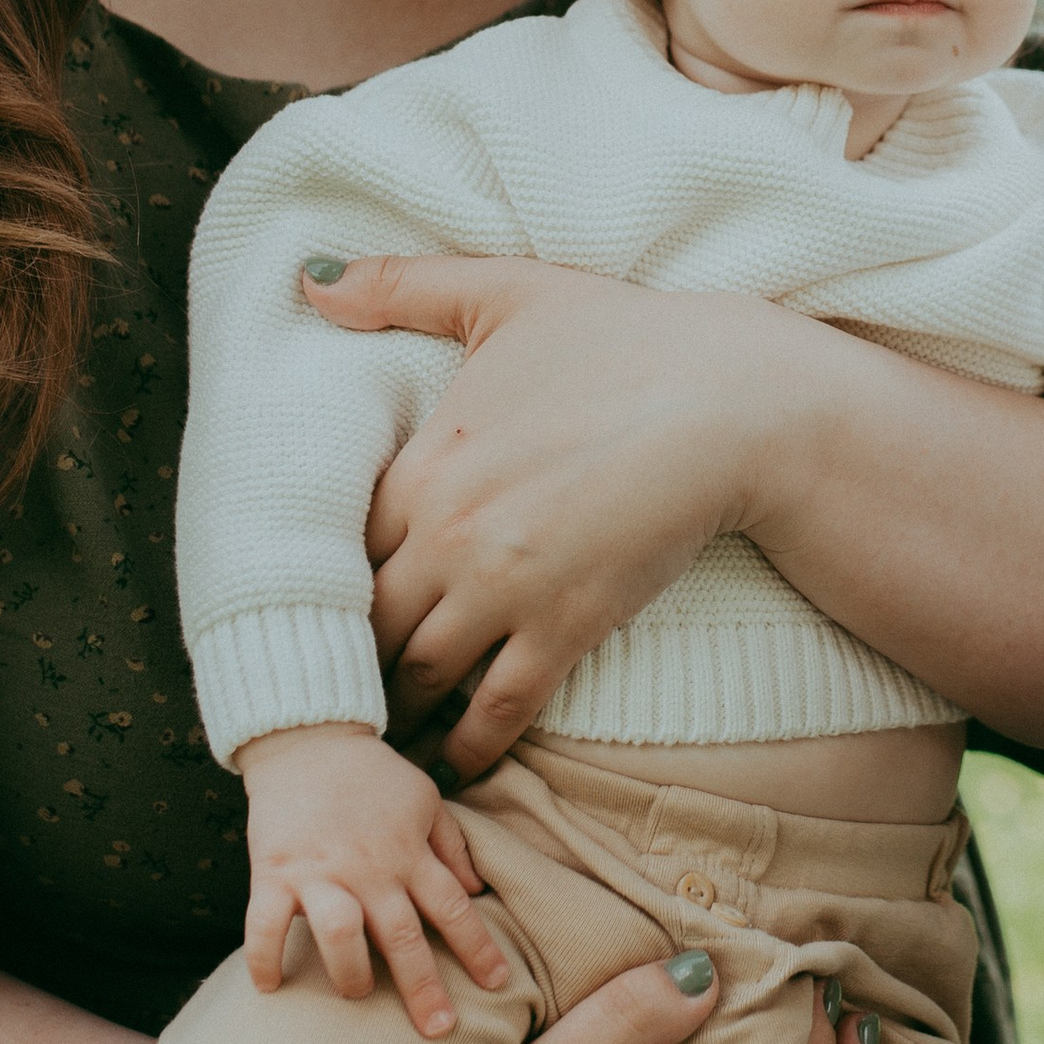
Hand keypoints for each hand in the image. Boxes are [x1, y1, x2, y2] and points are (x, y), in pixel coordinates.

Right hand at [240, 725, 513, 1037]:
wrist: (307, 738)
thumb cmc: (370, 774)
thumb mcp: (425, 799)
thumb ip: (451, 845)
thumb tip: (477, 888)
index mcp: (408, 854)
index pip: (452, 908)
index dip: (477, 948)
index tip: (499, 985)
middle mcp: (369, 869)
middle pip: (402, 936)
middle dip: (423, 987)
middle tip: (440, 1031)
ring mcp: (319, 873)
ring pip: (340, 934)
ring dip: (350, 973)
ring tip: (357, 995)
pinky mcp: (274, 872)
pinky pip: (264, 925)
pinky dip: (265, 958)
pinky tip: (269, 987)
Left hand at [302, 255, 819, 774]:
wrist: (733, 401)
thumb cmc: (625, 340)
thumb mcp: (508, 293)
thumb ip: (403, 286)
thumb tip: (311, 282)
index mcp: (424, 464)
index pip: (338, 544)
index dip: (326, 577)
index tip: (317, 603)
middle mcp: (448, 536)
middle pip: (368, 620)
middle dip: (353, 651)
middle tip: (336, 681)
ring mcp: (506, 589)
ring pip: (419, 672)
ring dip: (397, 705)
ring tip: (381, 731)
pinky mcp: (568, 628)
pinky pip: (497, 708)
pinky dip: (467, 744)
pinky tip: (453, 761)